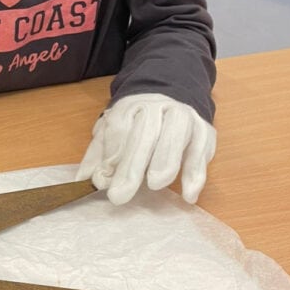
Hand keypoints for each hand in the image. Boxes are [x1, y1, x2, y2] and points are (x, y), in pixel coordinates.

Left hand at [76, 93, 215, 204]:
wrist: (174, 95)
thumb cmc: (138, 122)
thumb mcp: (112, 131)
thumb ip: (98, 154)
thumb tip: (84, 180)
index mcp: (131, 106)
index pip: (119, 128)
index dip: (110, 154)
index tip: (101, 180)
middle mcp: (158, 108)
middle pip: (145, 135)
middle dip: (132, 166)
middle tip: (119, 194)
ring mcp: (184, 118)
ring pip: (176, 136)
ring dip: (166, 161)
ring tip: (155, 184)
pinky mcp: (204, 132)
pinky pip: (201, 153)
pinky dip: (195, 174)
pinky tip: (188, 195)